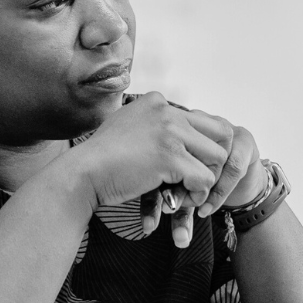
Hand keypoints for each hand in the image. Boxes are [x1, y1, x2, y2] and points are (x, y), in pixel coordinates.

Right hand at [67, 93, 261, 247]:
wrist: (82, 174)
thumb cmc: (103, 159)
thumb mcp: (129, 127)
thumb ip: (153, 125)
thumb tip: (179, 135)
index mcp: (158, 102)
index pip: (205, 120)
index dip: (204, 148)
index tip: (190, 166)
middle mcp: (167, 111)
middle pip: (220, 135)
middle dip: (214, 162)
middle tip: (198, 181)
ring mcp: (169, 132)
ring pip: (217, 158)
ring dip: (206, 180)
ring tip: (186, 192)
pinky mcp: (169, 157)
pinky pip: (204, 179)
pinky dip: (197, 194)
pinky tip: (178, 200)